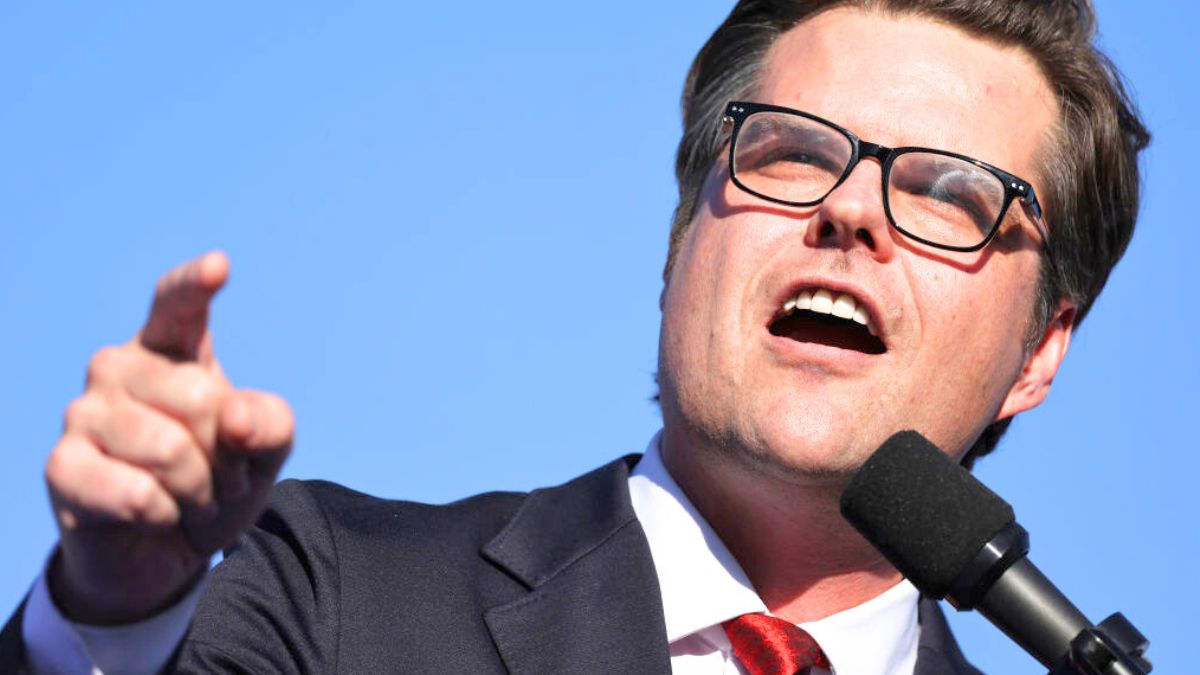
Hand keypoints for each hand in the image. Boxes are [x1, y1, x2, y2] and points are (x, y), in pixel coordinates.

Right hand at [45, 252, 293, 624]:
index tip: (218, 266)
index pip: (177, 306)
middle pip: (202, 399)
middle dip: (228, 455)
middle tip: (220, 479)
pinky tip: (155, 516)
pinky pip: (139, 494)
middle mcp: (118, 368)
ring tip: (192, 500)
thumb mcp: (264, 454)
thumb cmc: (215, 485)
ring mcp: (83, 413)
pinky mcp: (62, 466)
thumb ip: (270, 424)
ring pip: (171, 451)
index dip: (194, 286)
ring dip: (200, 492)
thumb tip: (234, 415)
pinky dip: (166, 517)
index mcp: (170, 350)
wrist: (167, 553)